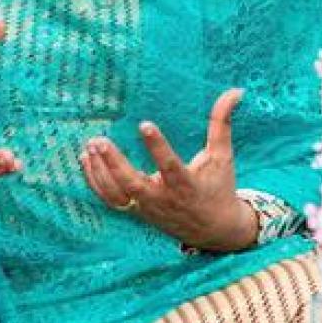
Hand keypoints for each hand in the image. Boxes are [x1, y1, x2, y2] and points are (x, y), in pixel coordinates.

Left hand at [79, 88, 258, 251]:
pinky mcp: (136, 212)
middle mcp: (164, 199)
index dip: (158, 147)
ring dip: (101, 172)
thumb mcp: (222, 156)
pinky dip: (95, 182)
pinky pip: (110, 200)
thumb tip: (235, 91)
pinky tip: (86, 159)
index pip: (170, 166)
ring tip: (90, 146)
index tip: (144, 123)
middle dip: (115, 164)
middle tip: (100, 140)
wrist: (213, 230)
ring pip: (118, 195)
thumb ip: (222, 124)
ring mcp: (147, 208)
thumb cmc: (218, 187)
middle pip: (134, 185)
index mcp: (187, 185)